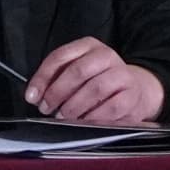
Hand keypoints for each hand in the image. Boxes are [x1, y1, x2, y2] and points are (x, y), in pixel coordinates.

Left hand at [26, 35, 163, 124]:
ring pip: (94, 89)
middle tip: (47, 108)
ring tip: (65, 116)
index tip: (32, 95)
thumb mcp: (79, 72)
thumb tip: (35, 96)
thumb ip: (56, 79)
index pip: (61, 56)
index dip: (43, 77)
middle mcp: (107, 56)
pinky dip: (93, 118)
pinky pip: (110, 108)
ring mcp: (122, 75)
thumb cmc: (101, 81)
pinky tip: (84, 122)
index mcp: (90, 46)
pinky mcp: (131, 96)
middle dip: (57, 93)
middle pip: (78, 71)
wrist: (138, 90)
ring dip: (74, 107)